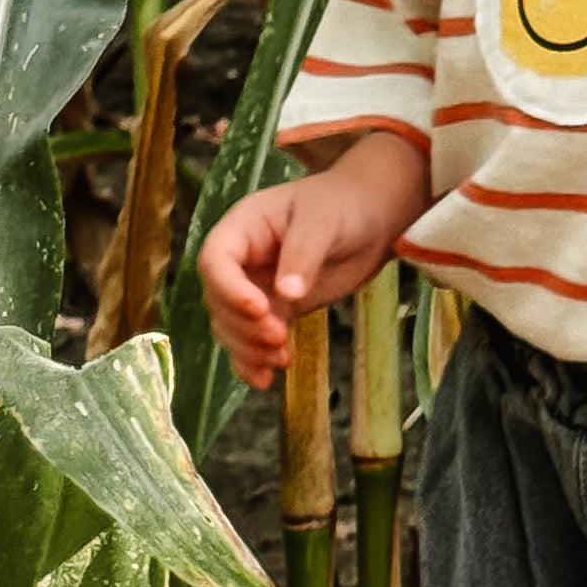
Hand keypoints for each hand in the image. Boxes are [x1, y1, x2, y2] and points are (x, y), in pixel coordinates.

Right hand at [197, 131, 431, 390]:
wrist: (370, 218)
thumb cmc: (344, 205)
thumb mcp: (323, 222)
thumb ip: (304, 255)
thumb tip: (287, 295)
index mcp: (242, 228)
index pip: (215, 261)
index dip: (230, 289)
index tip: (259, 309)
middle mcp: (240, 260)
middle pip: (219, 301)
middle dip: (244, 325)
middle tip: (278, 338)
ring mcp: (254, 287)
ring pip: (231, 326)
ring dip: (248, 348)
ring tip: (282, 359)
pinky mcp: (274, 311)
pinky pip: (251, 340)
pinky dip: (252, 362)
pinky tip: (265, 380)